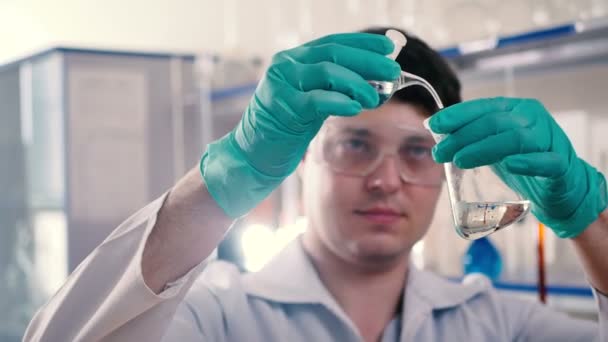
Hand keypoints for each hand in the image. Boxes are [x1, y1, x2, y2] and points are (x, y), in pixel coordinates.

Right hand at [201, 33, 400, 216]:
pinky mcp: (282, 106)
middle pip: (334, 54)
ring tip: (376, 97)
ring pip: (328, 72)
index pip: (333, 43)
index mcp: (293, 60)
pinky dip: (341, 101)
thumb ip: (335, 87)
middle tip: (392, 71)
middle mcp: (285, 65)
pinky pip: (317, 100)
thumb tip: (375, 79)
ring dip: (358, 83)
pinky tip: (357, 107)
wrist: (253, 155)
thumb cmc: (286, 129)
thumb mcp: (312, 101)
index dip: (362, 44)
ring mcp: (281, 84)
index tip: (388, 49)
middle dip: (368, 62)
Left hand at [429, 97, 606, 237]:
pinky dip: (527, 163)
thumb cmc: (523, 161)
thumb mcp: (494, 146)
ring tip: (459, 161)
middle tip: (439, 153)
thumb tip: (434, 130)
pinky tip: (510, 165)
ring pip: (514, 139)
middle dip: (461, 137)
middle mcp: (532, 118)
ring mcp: (549, 139)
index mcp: (515, 109)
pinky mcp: (561, 165)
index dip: (456, 115)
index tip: (433, 125)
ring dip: (483, 149)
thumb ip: (471, 138)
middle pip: (493, 123)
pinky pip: (546, 162)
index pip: (483, 107)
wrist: (560, 188)